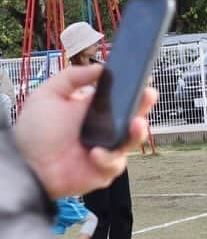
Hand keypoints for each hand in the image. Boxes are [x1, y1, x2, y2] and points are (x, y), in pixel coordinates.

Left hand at [13, 64, 157, 198]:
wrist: (27, 164)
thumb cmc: (35, 132)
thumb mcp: (49, 95)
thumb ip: (73, 76)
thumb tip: (101, 68)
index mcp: (96, 109)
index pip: (121, 96)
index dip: (134, 88)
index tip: (142, 79)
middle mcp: (105, 129)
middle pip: (134, 115)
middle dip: (144, 105)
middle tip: (147, 95)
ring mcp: (108, 150)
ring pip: (133, 140)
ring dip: (137, 133)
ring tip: (136, 124)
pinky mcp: (105, 170)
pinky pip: (116, 163)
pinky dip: (107, 158)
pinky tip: (94, 153)